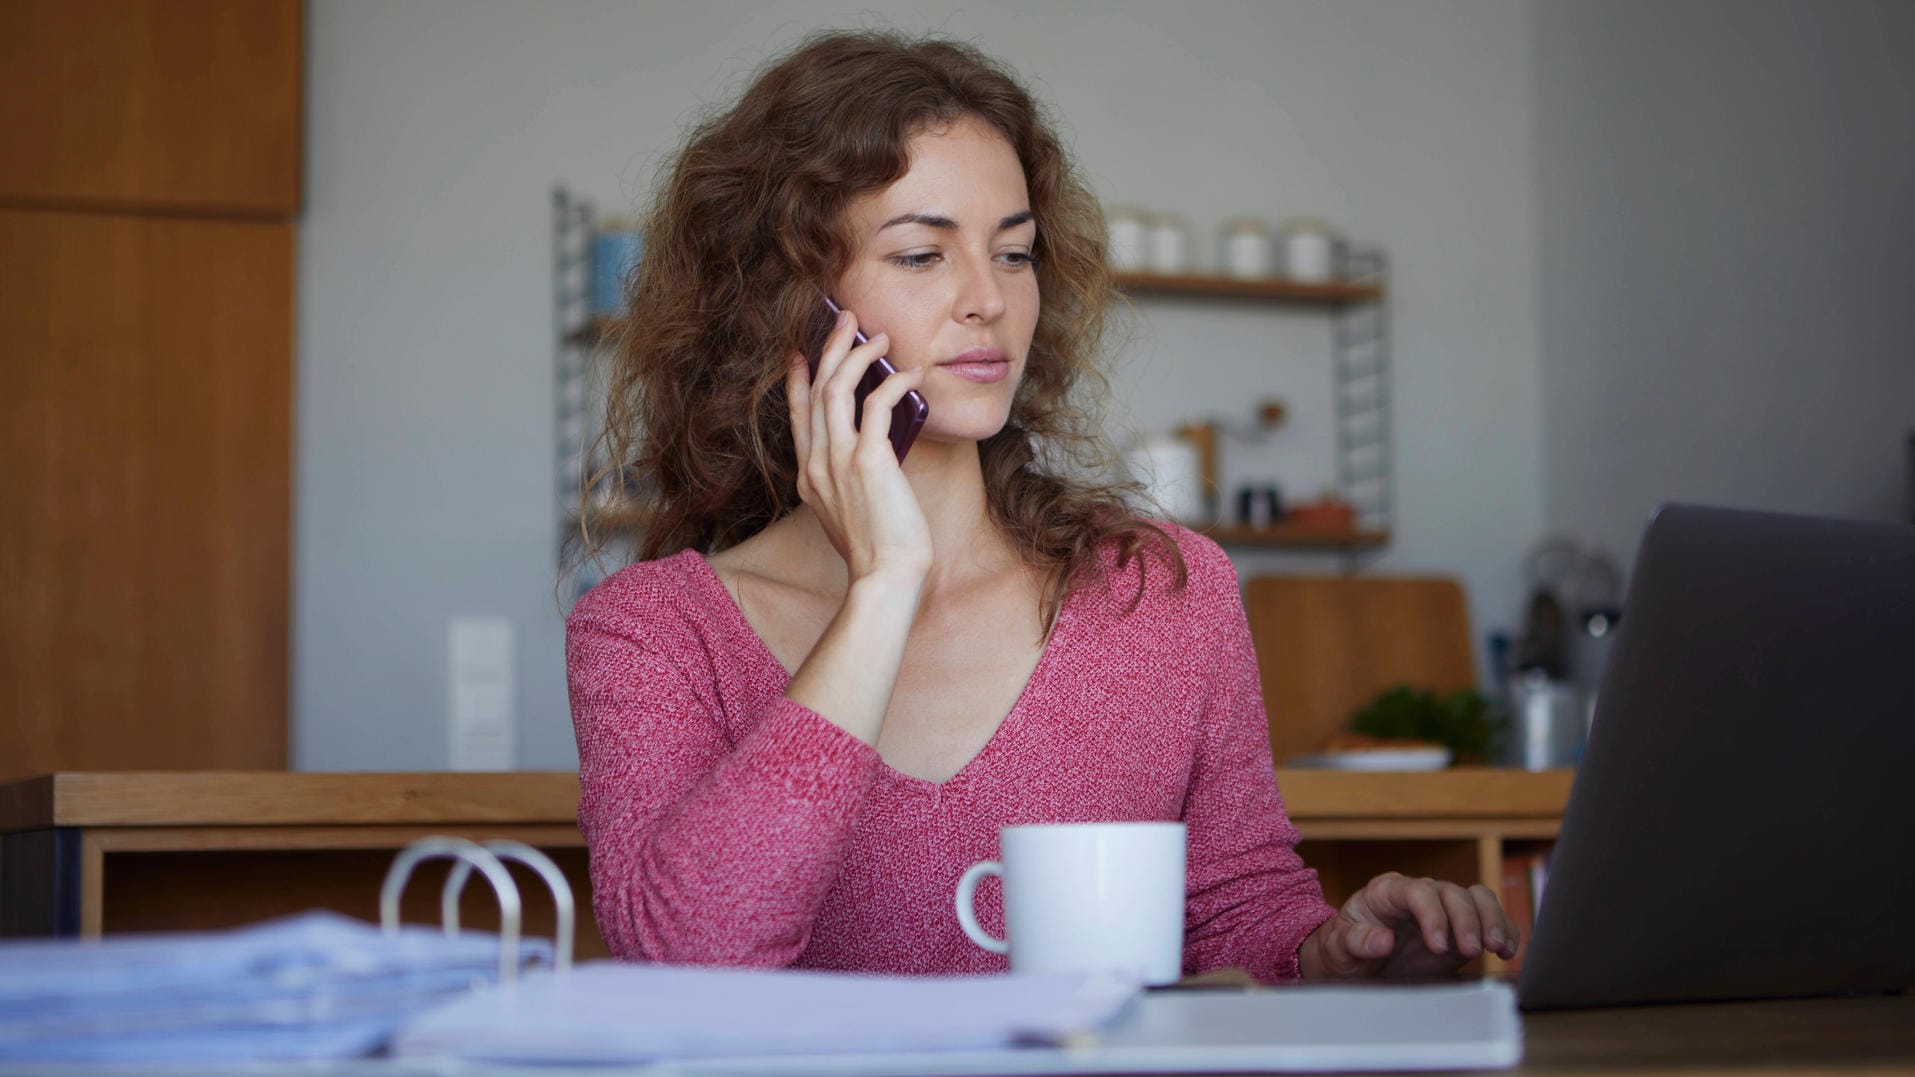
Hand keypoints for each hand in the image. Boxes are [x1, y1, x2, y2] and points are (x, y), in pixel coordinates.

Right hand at [786, 309, 931, 583]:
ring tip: (879, 336)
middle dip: (829, 348)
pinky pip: (876, 405)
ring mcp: (837, 460)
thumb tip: (872, 453)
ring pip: (836, 388)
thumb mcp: (851, 511)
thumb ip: (850, 480)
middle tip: (846, 320)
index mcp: (808, 476)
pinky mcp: (867, 461)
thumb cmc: (877, 551)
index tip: (803, 353)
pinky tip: (910, 374)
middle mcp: (816, 463)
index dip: (798, 378)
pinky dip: (893, 383)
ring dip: (857, 355)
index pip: (798, 414)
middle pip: (815, 390)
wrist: (885, 577)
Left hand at [1298, 872, 1518, 979]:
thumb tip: (1383, 940)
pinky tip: (1508, 951)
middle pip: (1452, 893)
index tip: (1439, 945)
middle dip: (1466, 921)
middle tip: (1472, 951)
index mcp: (1387, 892)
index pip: (1418, 891)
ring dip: (1492, 920)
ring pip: (1477, 898)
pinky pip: (1490, 918)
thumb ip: (1357, 941)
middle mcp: (1420, 895)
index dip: (1432, 914)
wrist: (1353, 961)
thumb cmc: (1342, 949)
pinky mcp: (1461, 929)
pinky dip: (1504, 930)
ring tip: (1498, 948)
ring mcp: (1444, 910)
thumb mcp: (1338, 948)